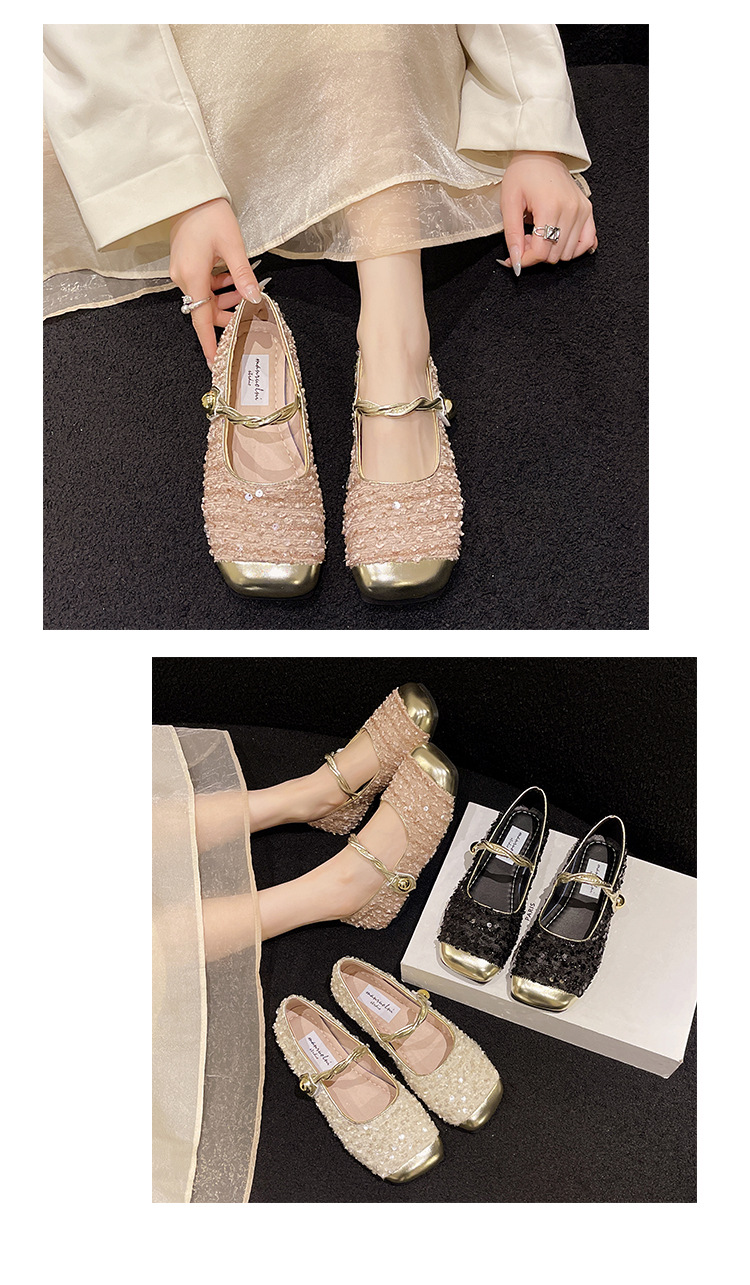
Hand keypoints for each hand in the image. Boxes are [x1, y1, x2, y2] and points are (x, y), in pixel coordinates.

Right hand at [169, 197, 260, 367]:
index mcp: (192, 277)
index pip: (200, 321)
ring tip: (243, 289)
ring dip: (224, 298)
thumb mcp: (233, 246)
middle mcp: (182, 278)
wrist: (188, 191)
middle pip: (205, 310)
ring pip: (205, 297)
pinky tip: (232, 277)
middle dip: (227, 313)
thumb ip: (243, 276)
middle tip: (249, 308)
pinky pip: (202, 285)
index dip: (210, 344)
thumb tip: (254, 299)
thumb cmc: (209, 214)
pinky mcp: (184, 264)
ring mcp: (181, 271)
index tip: (215, 363)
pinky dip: (217, 286)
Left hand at [498, 152, 597, 274]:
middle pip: (554, 255)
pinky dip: (572, 248)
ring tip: (540, 234)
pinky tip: (558, 240)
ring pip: (568, 253)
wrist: (540, 154)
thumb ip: (512, 235)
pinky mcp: (588, 211)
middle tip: (526, 237)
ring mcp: (582, 211)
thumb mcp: (509, 203)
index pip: (541, 252)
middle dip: (536, 253)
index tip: (516, 256)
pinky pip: (587, 243)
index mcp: (550, 207)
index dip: (525, 260)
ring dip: (552, 251)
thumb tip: (516, 261)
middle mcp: (571, 210)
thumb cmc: (523, 174)